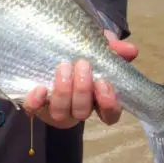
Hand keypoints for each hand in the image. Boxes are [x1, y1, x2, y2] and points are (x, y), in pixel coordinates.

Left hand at [23, 31, 138, 128]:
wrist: (49, 47)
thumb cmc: (80, 52)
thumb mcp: (98, 47)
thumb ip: (114, 49)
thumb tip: (130, 50)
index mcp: (96, 100)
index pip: (110, 115)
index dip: (109, 104)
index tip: (103, 83)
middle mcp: (76, 109)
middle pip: (82, 111)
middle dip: (83, 90)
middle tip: (82, 64)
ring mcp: (55, 109)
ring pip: (60, 112)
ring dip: (63, 91)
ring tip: (64, 66)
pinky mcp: (35, 105)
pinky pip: (33, 110)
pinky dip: (36, 101)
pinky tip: (40, 88)